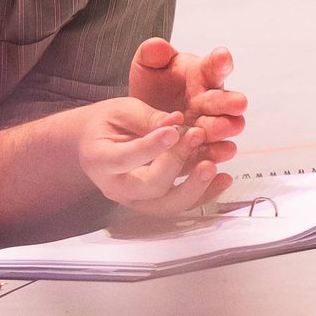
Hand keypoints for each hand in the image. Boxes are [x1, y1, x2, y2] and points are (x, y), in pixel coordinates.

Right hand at [76, 98, 233, 214]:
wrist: (93, 144)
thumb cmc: (105, 124)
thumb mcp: (120, 110)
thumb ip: (147, 117)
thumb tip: (176, 120)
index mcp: (101, 160)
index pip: (126, 159)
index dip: (152, 146)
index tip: (174, 130)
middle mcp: (117, 186)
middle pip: (151, 186)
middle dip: (178, 162)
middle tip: (196, 135)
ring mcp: (136, 199)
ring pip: (168, 204)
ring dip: (195, 187)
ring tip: (214, 165)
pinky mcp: (153, 202)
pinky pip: (180, 205)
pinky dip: (203, 195)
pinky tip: (222, 179)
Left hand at [128, 38, 246, 147]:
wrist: (140, 118)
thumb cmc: (152, 86)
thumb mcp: (147, 67)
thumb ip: (151, 55)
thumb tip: (156, 46)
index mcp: (201, 75)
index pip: (213, 66)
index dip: (219, 61)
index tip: (222, 57)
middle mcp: (209, 100)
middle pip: (222, 99)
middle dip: (229, 101)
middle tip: (238, 102)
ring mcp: (208, 125)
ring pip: (222, 126)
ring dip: (225, 127)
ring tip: (228, 127)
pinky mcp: (202, 148)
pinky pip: (212, 151)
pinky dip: (217, 152)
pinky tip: (221, 153)